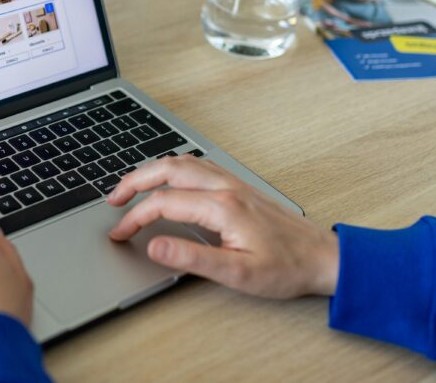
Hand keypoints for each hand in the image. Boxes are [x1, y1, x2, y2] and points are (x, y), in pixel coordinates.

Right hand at [107, 155, 338, 298]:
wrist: (323, 257)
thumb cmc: (285, 268)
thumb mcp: (237, 273)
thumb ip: (192, 259)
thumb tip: (154, 245)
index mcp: (221, 206)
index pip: (162, 203)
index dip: (135, 218)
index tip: (120, 235)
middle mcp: (225, 187)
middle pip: (167, 170)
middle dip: (133, 181)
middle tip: (112, 199)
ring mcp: (232, 182)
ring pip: (182, 162)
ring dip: (152, 170)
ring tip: (131, 186)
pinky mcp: (238, 186)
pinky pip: (197, 165)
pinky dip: (172, 167)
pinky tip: (168, 179)